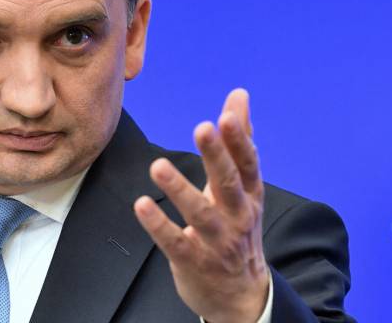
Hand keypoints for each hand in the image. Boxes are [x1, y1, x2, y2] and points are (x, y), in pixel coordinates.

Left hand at [133, 89, 268, 322]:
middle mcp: (237, 217)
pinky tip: (142, 205)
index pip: (247, 164)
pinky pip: (176, 243)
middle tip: (202, 128)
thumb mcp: (243, 187)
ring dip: (180, 190)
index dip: (239, 141)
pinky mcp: (194, 262)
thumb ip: (237, 140)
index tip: (226, 116)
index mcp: (249, 195)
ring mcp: (217, 243)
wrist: (241, 296)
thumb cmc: (238, 228)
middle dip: (216, 156)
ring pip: (201, 214)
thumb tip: (239, 96)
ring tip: (158, 167)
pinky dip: (159, 226)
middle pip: (228, 184)